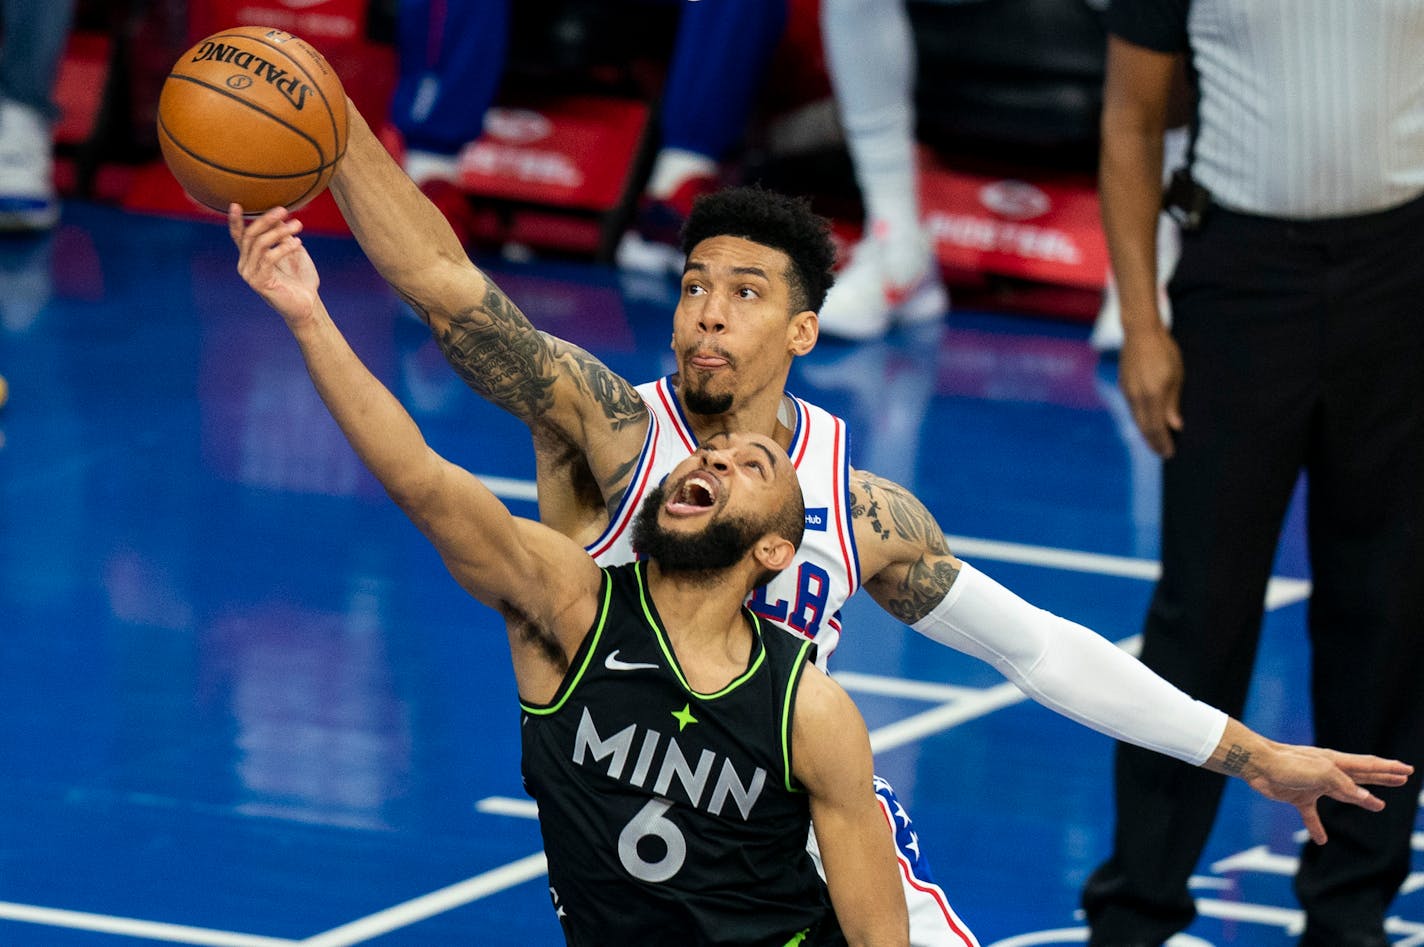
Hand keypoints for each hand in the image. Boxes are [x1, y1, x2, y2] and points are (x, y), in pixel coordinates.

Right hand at [230, 204, 319, 327]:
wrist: (308, 305)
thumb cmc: (300, 278)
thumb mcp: (292, 251)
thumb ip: (282, 236)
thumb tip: (277, 216)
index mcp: (251, 257)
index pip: (240, 236)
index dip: (235, 221)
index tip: (235, 204)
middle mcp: (245, 265)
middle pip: (251, 235)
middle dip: (266, 220)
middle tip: (283, 210)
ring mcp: (250, 274)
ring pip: (260, 244)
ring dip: (280, 232)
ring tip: (298, 225)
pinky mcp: (259, 282)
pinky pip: (268, 258)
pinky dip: (283, 247)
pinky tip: (298, 243)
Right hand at [1117, 322, 1182, 457]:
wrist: (1140, 333)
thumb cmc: (1164, 351)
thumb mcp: (1176, 376)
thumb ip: (1173, 403)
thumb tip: (1175, 426)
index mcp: (1152, 396)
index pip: (1157, 428)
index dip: (1162, 442)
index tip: (1169, 454)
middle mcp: (1137, 398)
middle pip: (1144, 427)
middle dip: (1153, 442)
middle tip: (1162, 453)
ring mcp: (1128, 392)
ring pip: (1137, 419)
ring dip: (1146, 432)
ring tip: (1154, 441)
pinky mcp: (1124, 386)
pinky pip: (1132, 409)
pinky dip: (1140, 420)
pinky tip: (1145, 421)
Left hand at [1241, 742, 1412, 844]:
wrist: (1257, 765)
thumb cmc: (1289, 764)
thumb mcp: (1322, 773)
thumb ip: (1346, 786)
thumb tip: (1368, 800)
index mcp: (1336, 762)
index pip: (1369, 765)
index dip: (1389, 768)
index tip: (1407, 770)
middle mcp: (1328, 772)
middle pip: (1362, 776)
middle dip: (1383, 778)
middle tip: (1402, 779)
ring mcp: (1313, 784)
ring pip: (1343, 794)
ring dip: (1362, 800)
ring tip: (1379, 806)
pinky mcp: (1298, 796)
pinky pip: (1311, 815)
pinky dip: (1317, 827)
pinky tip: (1322, 840)